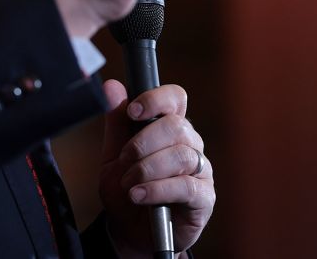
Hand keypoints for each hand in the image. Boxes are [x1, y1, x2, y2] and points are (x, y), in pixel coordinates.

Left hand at [98, 80, 214, 257]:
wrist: (129, 230)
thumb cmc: (127, 187)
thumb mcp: (113, 155)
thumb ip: (116, 122)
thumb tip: (112, 86)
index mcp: (170, 126)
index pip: (175, 98)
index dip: (156, 99)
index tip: (133, 111)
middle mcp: (190, 144)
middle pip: (177, 126)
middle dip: (144, 143)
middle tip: (124, 160)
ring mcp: (201, 170)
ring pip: (181, 156)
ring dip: (147, 169)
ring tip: (128, 184)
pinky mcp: (204, 198)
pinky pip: (186, 186)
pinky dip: (158, 189)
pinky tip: (139, 195)